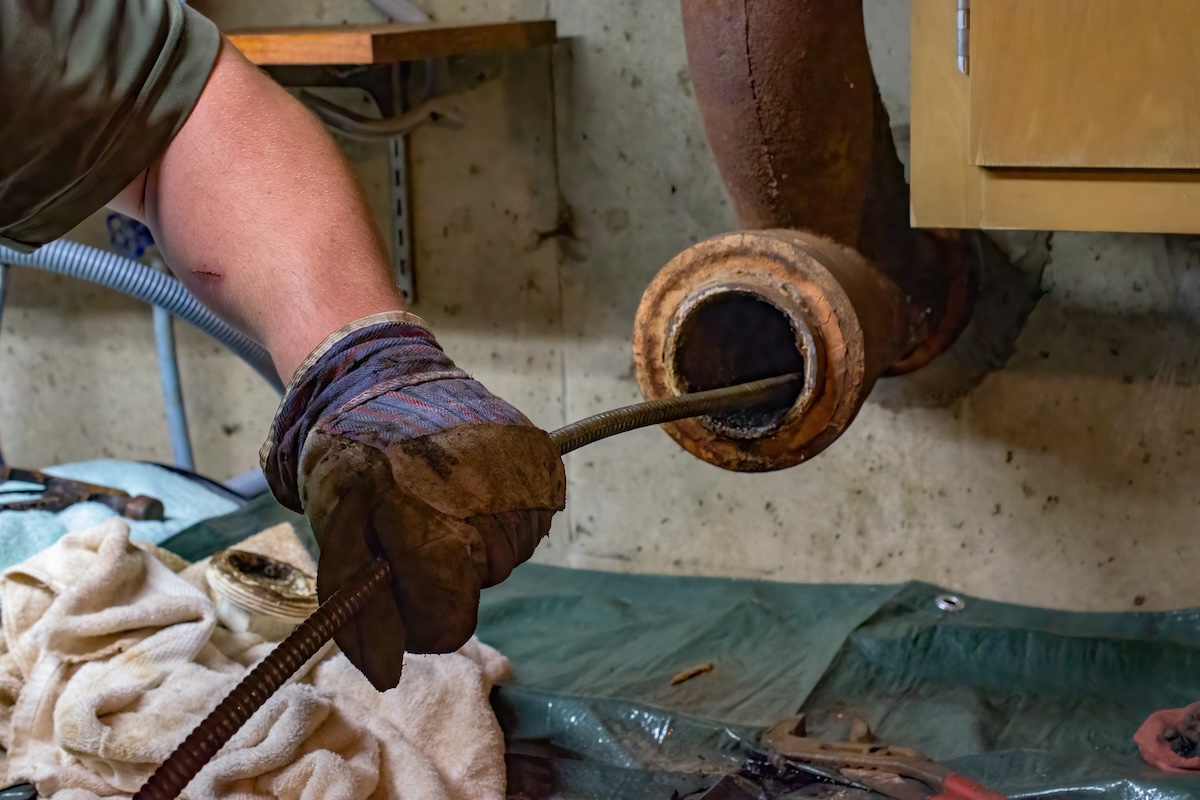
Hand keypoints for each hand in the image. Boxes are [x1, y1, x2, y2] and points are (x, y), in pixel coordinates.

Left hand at [261, 312, 564, 689]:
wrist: (382, 374)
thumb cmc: (350, 458)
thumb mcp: (334, 537)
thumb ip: (361, 612)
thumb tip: (388, 673)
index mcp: (431, 525)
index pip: (449, 622)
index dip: (416, 616)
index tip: (393, 583)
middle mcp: (490, 506)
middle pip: (479, 588)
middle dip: (443, 572)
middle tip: (410, 523)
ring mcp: (523, 478)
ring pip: (507, 556)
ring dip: (474, 542)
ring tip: (438, 495)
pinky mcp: (541, 458)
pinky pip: (527, 519)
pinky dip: (499, 514)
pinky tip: (467, 483)